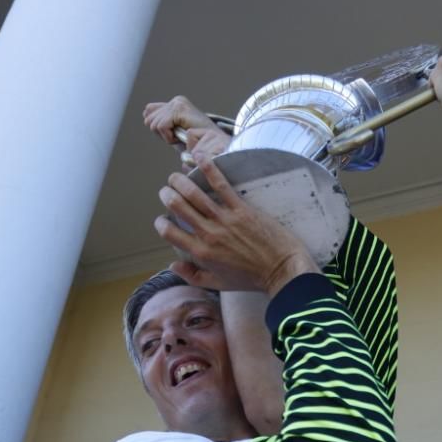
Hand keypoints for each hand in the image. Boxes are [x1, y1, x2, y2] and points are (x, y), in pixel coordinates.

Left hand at [143, 95, 213, 144]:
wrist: (213, 145)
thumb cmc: (198, 140)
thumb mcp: (175, 130)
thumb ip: (161, 120)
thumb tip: (145, 113)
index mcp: (175, 103)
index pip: (149, 110)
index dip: (157, 127)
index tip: (172, 134)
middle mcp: (176, 101)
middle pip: (149, 119)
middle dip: (161, 133)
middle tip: (177, 136)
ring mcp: (178, 103)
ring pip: (154, 124)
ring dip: (166, 136)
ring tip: (180, 137)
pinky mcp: (179, 110)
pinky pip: (162, 126)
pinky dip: (168, 137)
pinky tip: (180, 137)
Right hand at [155, 154, 318, 295]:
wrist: (281, 270)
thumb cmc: (251, 278)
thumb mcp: (218, 284)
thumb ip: (192, 276)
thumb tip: (173, 264)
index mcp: (201, 253)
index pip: (169, 232)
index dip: (161, 223)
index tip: (164, 219)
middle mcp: (209, 234)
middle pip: (177, 206)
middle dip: (167, 194)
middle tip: (168, 191)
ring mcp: (225, 220)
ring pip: (194, 193)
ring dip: (180, 181)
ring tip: (175, 177)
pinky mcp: (241, 209)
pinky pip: (221, 185)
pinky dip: (209, 169)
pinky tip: (200, 157)